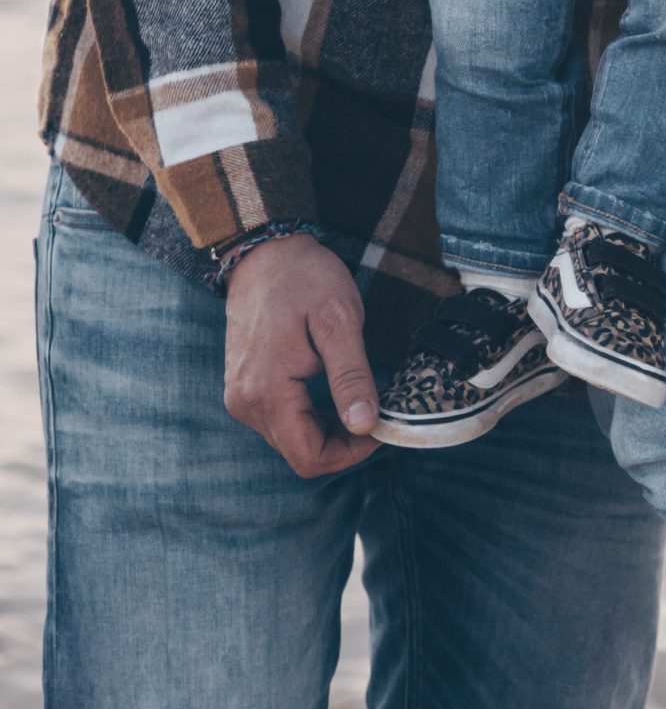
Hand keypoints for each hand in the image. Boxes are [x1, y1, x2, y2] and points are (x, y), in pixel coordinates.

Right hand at [223, 233, 378, 477]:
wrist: (264, 250)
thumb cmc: (304, 278)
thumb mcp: (339, 321)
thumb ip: (351, 377)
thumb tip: (366, 426)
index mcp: (267, 391)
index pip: (309, 457)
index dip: (351, 453)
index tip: (382, 426)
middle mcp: (245, 403)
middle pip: (299, 452)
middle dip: (342, 441)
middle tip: (377, 410)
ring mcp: (241, 396)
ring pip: (290, 438)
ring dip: (326, 429)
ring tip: (356, 395)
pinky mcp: (243, 387)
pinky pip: (279, 419)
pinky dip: (308, 415)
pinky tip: (331, 390)